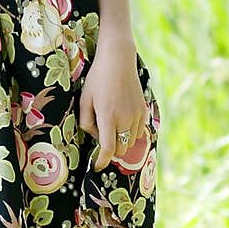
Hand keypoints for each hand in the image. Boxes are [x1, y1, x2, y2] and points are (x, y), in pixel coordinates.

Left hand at [79, 44, 148, 172]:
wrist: (118, 61)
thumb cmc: (97, 79)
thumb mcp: (85, 99)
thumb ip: (87, 122)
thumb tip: (95, 137)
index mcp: (108, 117)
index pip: (108, 149)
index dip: (103, 161)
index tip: (97, 167)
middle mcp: (125, 118)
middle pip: (120, 149)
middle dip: (110, 150)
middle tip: (101, 135)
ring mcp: (136, 115)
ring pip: (130, 142)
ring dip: (120, 141)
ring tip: (111, 124)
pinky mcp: (144, 110)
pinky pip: (139, 132)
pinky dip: (130, 133)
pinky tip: (122, 121)